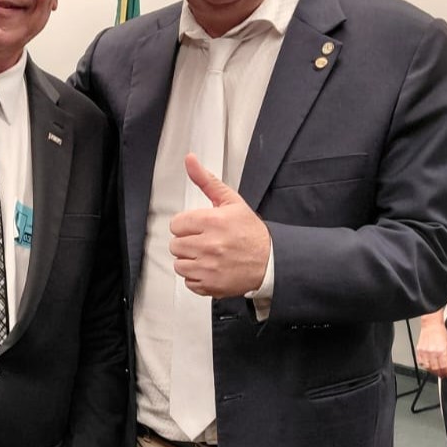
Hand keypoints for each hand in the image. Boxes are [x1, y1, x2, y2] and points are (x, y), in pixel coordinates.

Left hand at [169, 154, 269, 298]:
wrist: (270, 261)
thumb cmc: (251, 232)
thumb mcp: (231, 201)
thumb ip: (206, 181)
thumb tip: (190, 160)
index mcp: (212, 221)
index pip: (176, 224)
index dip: (187, 225)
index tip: (199, 227)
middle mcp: (208, 245)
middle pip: (175, 245)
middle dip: (188, 242)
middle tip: (205, 241)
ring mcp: (209, 267)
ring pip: (179, 264)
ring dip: (190, 261)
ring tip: (207, 256)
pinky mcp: (210, 285)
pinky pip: (188, 282)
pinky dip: (197, 277)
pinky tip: (210, 269)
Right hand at [415, 320, 446, 377]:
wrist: (431, 326)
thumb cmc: (441, 333)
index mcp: (442, 351)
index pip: (444, 367)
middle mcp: (433, 352)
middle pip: (436, 369)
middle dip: (440, 374)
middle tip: (442, 375)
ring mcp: (425, 352)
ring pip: (428, 367)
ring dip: (432, 371)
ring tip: (435, 371)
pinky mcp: (419, 351)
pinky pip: (421, 363)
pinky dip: (425, 366)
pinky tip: (428, 366)